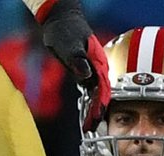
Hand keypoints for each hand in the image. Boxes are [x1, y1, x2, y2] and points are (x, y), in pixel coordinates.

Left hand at [38, 0, 109, 130]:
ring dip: (93, 108)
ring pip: (96, 93)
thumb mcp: (69, 45)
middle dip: (97, 112)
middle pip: (102, 94)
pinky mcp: (84, 70)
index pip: (103, 89)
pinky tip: (85, 111)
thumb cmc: (64, 29)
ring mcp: (92, 69)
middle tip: (90, 128)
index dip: (100, 106)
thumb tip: (86, 76)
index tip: (95, 119)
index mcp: (98, 63)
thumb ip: (77, 60)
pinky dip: (88, 101)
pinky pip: (90, 89)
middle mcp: (98, 68)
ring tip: (88, 125)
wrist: (59, 19)